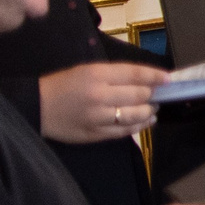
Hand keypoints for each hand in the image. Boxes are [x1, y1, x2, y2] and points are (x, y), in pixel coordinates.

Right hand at [39, 62, 166, 143]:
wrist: (36, 106)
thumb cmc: (62, 84)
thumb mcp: (86, 70)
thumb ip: (115, 74)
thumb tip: (145, 79)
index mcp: (97, 74)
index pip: (135, 74)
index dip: (155, 76)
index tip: (168, 78)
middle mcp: (100, 95)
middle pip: (139, 95)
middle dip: (153, 95)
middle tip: (158, 94)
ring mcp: (98, 117)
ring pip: (135, 115)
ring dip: (149, 112)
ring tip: (152, 109)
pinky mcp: (95, 134)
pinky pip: (124, 131)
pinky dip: (139, 126)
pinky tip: (145, 122)